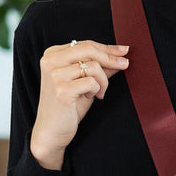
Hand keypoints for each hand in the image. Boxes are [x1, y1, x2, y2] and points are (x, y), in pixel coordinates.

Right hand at [30, 40, 128, 169]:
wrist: (52, 131)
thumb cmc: (68, 106)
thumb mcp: (85, 82)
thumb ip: (99, 68)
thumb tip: (120, 56)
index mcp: (52, 55)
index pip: (85, 44)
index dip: (107, 48)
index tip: (124, 50)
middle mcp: (50, 62)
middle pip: (88, 50)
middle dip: (110, 58)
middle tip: (124, 65)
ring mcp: (54, 75)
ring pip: (92, 66)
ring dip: (102, 81)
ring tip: (98, 93)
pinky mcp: (61, 89)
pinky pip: (91, 82)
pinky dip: (96, 90)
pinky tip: (89, 98)